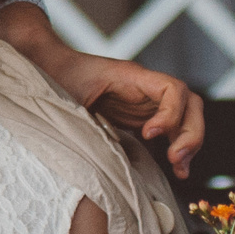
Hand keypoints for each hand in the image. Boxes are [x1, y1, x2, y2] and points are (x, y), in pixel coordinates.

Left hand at [0, 4, 203, 178]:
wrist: (44, 64)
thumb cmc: (53, 74)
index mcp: (130, 75)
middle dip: (190, 133)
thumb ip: (81, 116)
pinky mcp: (139, 116)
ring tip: (180, 170)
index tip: (149, 134)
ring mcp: (144, 101)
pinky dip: (176, 148)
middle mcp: (144, 87)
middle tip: (175, 158)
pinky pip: (169, 130)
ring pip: (185, 118)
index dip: (170, 114)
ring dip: (188, 143)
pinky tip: (177, 169)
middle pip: (189, 104)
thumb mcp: (66, 92)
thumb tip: (95, 149)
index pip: (171, 88)